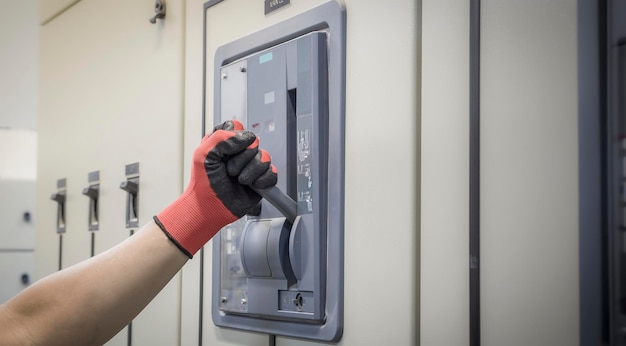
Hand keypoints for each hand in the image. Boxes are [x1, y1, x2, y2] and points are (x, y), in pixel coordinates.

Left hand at [154, 120, 276, 257]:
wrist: (210, 208)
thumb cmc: (203, 183)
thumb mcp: (203, 154)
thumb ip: (221, 138)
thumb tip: (246, 137)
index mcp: (225, 142)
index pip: (236, 126)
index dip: (233, 137)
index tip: (224, 151)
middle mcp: (239, 152)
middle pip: (253, 142)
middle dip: (241, 159)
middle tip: (229, 170)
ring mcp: (251, 166)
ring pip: (264, 157)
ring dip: (250, 171)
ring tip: (239, 180)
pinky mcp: (261, 180)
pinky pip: (272, 173)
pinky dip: (263, 180)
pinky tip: (252, 185)